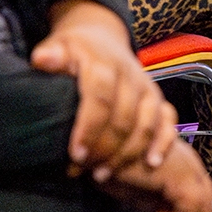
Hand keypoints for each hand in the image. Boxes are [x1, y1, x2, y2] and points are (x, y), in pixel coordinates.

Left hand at [32, 0, 177, 177]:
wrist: (101, 36)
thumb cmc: (75, 49)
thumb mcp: (60, 46)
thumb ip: (50, 55)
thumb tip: (43, 60)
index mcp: (104, 63)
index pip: (101, 98)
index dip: (89, 128)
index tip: (75, 154)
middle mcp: (131, 76)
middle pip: (124, 118)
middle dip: (105, 149)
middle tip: (83, 171)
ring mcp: (147, 87)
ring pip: (146, 124)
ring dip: (128, 153)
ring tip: (102, 175)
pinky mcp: (158, 98)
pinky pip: (168, 121)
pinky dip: (163, 143)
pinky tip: (151, 163)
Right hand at [98, 138, 211, 211]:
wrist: (96, 147)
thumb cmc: (110, 164)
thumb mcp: (136, 192)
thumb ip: (154, 208)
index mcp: (182, 169)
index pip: (200, 206)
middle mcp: (189, 165)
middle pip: (206, 210)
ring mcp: (187, 168)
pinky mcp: (179, 174)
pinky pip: (190, 210)